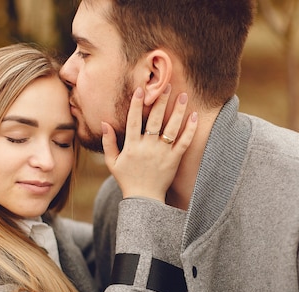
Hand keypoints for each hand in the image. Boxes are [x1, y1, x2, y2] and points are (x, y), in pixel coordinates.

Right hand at [102, 84, 197, 201]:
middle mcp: (148, 147)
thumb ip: (108, 142)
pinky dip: (190, 130)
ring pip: (171, 128)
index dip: (136, 104)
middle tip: (165, 85)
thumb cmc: (127, 180)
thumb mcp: (112, 162)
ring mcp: (162, 153)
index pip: (133, 120)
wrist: (144, 200)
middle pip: (155, 120)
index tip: (140, 89)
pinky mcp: (174, 160)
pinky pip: (184, 142)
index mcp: (132, 146)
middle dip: (160, 101)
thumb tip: (104, 123)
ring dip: (178, 110)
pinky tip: (194, 116)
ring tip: (183, 95)